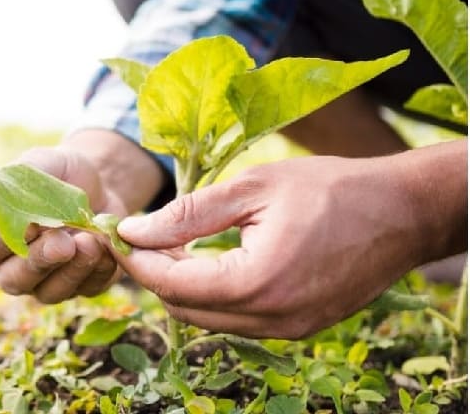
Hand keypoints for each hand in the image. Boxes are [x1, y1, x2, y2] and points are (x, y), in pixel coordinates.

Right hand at [0, 147, 127, 302]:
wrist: (97, 184)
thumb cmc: (57, 172)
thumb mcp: (39, 163)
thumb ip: (24, 184)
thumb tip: (26, 217)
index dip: (0, 242)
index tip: (27, 225)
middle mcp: (11, 265)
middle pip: (13, 280)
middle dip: (40, 261)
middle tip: (63, 242)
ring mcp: (45, 281)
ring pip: (50, 292)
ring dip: (71, 270)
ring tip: (90, 242)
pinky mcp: (80, 286)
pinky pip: (87, 289)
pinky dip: (99, 270)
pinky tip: (106, 246)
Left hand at [115, 150, 459, 338]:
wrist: (403, 212)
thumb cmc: (331, 188)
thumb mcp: (252, 188)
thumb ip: (187, 214)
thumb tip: (133, 230)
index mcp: (256, 283)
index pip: (171, 284)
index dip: (136, 260)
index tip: (116, 234)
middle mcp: (270, 319)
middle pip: (184, 309)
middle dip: (154, 274)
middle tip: (140, 237)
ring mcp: (287, 330)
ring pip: (208, 319)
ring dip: (182, 286)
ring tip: (172, 244)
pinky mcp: (298, 328)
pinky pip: (237, 320)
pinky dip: (213, 295)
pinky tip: (210, 261)